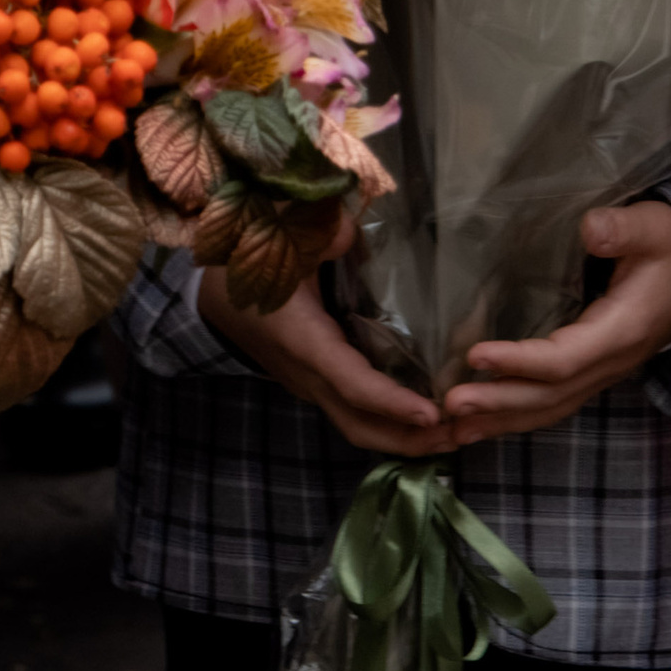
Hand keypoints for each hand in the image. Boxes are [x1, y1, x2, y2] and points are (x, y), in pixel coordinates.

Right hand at [197, 260, 458, 455]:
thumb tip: (348, 231)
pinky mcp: (317, 384)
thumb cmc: (244, 267)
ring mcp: (311, 385)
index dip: (391, 402)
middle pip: (360, 424)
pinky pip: (356, 414)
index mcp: (301, 341)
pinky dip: (392, 423)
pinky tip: (427, 415)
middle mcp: (307, 374)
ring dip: (405, 438)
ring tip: (456, 434)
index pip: (351, 383)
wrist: (209, 295)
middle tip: (462, 435)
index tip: (433, 412)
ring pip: (358, 426)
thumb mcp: (278, 241)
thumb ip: (315, 235)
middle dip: (409, 439)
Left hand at [443, 201, 670, 437]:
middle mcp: (610, 363)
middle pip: (550, 395)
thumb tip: (590, 229)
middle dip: (499, 402)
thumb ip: (623, 229)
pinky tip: (474, 424)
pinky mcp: (588, 374)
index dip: (520, 361)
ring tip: (450, 429)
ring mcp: (600, 374)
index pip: (566, 358)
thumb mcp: (653, 229)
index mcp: (622, 331)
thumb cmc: (669, 248)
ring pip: (548, 408)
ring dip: (499, 420)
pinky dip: (511, 418)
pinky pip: (549, 404)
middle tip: (449, 405)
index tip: (475, 356)